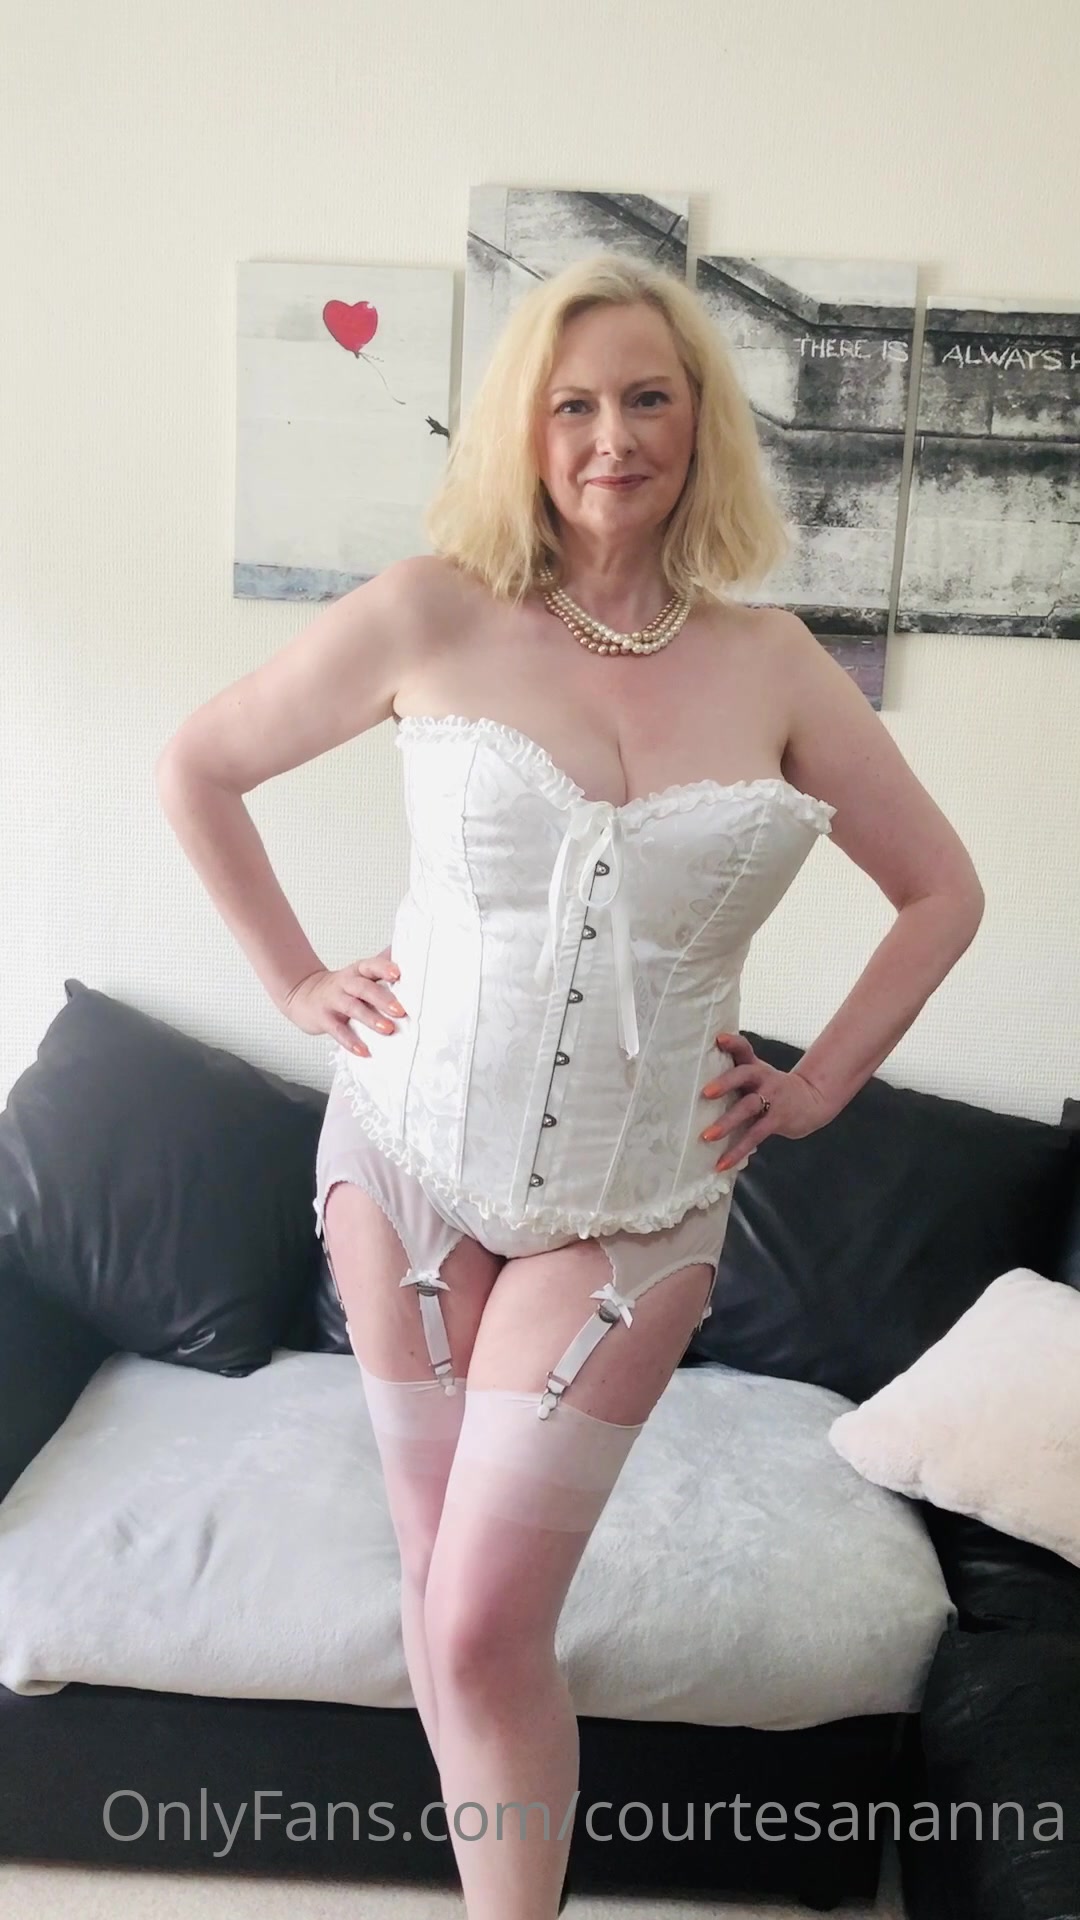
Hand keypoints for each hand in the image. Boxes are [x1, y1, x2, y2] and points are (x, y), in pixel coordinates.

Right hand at [281, 947, 405, 1057]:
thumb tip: (409, 951)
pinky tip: (364, 1051)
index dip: (383, 968)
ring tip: (387, 1029)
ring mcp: (333, 1001)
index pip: (371, 965)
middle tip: (400, 1010)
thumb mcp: (360, 973)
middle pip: (364, 988)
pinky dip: (350, 1041)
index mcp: (357, 971)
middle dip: (382, 999)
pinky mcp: (323, 1019)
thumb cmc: (342, 987)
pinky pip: (337, 1031)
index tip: (398, 974)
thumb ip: (382, 964)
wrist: (304, 995)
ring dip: (370, 1018)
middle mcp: (345, 983)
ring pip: (352, 1008)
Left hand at [698, 1031, 832, 1172]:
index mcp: (755, 1066)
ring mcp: (771, 1099)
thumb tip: (692, 1075)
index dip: (733, 1043)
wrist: (811, 1100)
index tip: (719, 1039)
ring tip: (707, 1136)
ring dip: (727, 1122)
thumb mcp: (757, 1073)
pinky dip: (737, 1151)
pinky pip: (754, 1136)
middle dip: (725, 1083)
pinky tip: (721, 1163)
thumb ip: (733, 1071)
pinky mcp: (777, 1120)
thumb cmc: (771, 1087)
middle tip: (706, 1093)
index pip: (744, 1049)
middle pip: (744, 1075)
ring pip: (748, 1108)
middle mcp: (763, 1079)